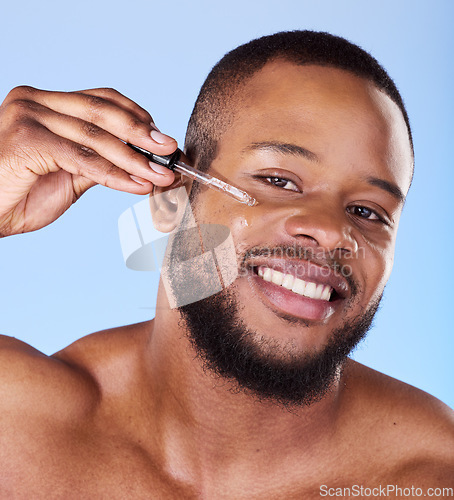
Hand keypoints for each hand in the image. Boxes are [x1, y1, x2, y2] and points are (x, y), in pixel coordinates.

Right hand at [0, 86, 176, 235]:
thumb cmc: (23, 193)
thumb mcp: (70, 173)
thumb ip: (101, 160)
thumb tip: (145, 162)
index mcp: (45, 102)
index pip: (101, 100)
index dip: (136, 117)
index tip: (162, 138)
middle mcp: (34, 101)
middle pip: (102, 112)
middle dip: (142, 134)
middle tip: (170, 151)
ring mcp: (28, 116)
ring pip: (96, 137)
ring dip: (135, 160)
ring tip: (160, 176)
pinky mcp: (27, 139)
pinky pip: (83, 159)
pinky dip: (115, 174)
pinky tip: (137, 185)